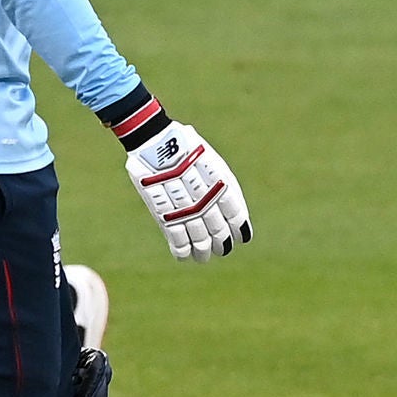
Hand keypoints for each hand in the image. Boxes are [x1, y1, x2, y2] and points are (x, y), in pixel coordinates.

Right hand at [126, 123, 248, 261]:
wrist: (155, 140)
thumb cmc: (184, 146)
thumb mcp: (209, 159)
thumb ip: (221, 185)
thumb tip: (230, 210)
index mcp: (222, 183)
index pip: (236, 215)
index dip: (239, 229)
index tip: (240, 238)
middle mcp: (206, 199)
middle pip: (219, 230)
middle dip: (221, 243)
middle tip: (221, 249)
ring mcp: (186, 208)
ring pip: (200, 239)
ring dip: (203, 252)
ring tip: (203, 257)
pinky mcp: (164, 213)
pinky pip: (176, 239)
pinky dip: (181, 250)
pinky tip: (184, 256)